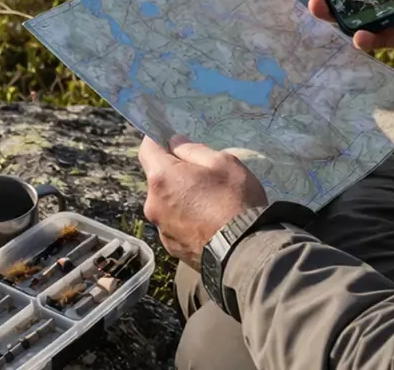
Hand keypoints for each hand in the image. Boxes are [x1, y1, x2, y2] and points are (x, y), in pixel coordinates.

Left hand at [139, 135, 267, 267]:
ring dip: (180, 197)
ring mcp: (161, 229)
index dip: (159, 140)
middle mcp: (152, 204)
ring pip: (166, 202)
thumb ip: (193, 149)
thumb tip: (174, 143)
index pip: (147, 148)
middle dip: (175, 172)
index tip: (174, 140)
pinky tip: (208, 223)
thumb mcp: (222, 162)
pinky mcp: (171, 248)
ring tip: (209, 203)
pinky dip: (185, 219)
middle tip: (204, 175)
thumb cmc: (235, 201)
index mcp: (161, 178)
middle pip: (158, 178)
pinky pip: (174, 224)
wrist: (245, 253)